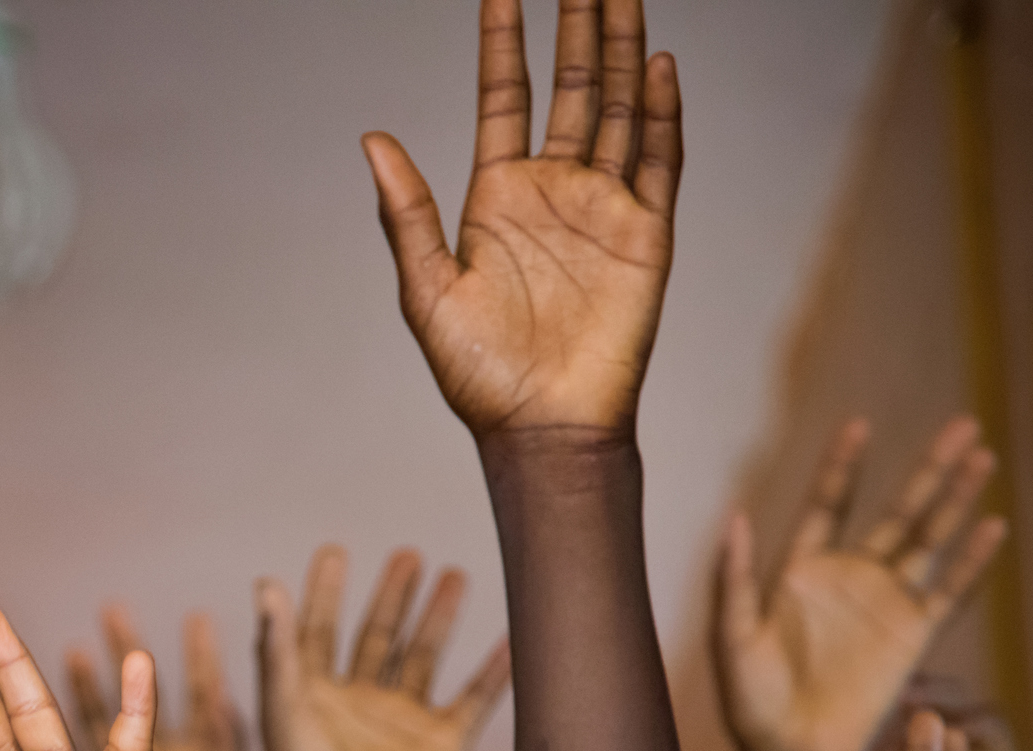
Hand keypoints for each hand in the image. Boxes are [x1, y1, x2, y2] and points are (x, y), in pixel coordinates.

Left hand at [256, 545, 508, 750]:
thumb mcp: (284, 711)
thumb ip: (277, 649)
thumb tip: (265, 583)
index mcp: (313, 696)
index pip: (317, 631)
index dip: (323, 593)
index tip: (334, 551)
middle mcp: (359, 704)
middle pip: (378, 636)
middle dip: (392, 596)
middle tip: (406, 553)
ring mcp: (402, 723)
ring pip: (424, 657)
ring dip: (438, 617)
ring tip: (454, 572)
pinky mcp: (442, 746)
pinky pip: (474, 699)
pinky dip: (495, 671)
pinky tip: (514, 639)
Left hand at [365, 0, 680, 434]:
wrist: (542, 429)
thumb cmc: (478, 375)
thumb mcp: (426, 291)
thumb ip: (406, 215)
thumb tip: (372, 141)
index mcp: (496, 197)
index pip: (505, 97)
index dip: (503, 43)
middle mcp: (553, 191)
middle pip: (572, 87)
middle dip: (576, 25)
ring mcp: (603, 208)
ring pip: (619, 109)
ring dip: (620, 48)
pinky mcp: (646, 235)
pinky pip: (659, 161)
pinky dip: (660, 112)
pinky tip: (656, 63)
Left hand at [715, 418, 1006, 750]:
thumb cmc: (750, 701)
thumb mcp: (731, 636)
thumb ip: (733, 578)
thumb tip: (733, 516)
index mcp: (801, 572)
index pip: (828, 504)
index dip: (844, 467)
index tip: (859, 425)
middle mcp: (849, 579)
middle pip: (897, 512)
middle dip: (929, 470)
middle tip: (962, 426)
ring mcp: (885, 605)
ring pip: (930, 540)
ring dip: (957, 499)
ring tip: (984, 456)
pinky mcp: (911, 636)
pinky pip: (950, 593)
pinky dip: (973, 562)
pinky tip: (993, 527)